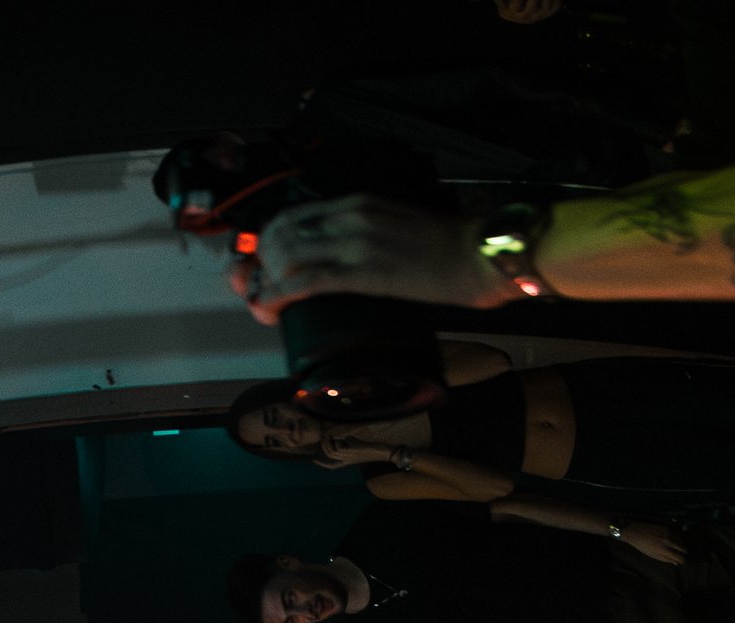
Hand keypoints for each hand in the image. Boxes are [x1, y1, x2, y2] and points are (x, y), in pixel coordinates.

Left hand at [241, 195, 509, 320]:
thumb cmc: (446, 248)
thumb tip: (344, 260)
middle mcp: (349, 215)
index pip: (294, 215)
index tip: (263, 267)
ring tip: (265, 305)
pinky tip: (269, 307)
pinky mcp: (363, 272)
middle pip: (281, 233)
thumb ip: (365, 236)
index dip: (268, 242)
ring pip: (286, 256)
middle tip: (258, 290)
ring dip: (265, 284)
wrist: (476, 253)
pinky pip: (307, 281)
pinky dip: (279, 295)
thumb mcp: (395, 227)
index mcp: (356, 202)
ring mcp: (354, 241)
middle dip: (259, 265)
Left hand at [616, 518, 686, 564]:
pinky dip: (676, 539)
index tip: (682, 562)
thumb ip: (666, 559)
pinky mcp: (667, 527)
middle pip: (683, 548)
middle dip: (684, 552)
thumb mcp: (654, 555)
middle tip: (682, 555)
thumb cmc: (643, 546)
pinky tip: (673, 541)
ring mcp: (668, 533)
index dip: (682, 560)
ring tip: (678, 548)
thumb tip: (675, 563)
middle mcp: (668, 541)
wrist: (636, 531)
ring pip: (681, 540)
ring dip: (681, 545)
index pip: (679, 557)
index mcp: (663, 550)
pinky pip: (676, 534)